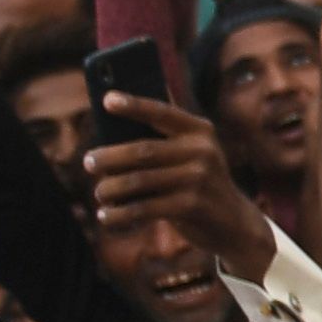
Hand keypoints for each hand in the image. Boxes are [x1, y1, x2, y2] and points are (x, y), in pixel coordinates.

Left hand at [86, 93, 274, 282]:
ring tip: (99, 193)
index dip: (134, 105)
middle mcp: (202, 151)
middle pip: (142, 151)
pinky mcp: (192, 206)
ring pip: (138, 180)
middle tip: (88, 162)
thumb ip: (160, 144)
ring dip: (109, 188)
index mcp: (200, 131)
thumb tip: (106, 144)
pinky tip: (107, 217)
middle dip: (108, 157)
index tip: (107, 100)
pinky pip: (144, 208)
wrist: (233, 222)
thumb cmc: (196, 183)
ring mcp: (199, 178)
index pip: (161, 112)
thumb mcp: (189, 156)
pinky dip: (120, 214)